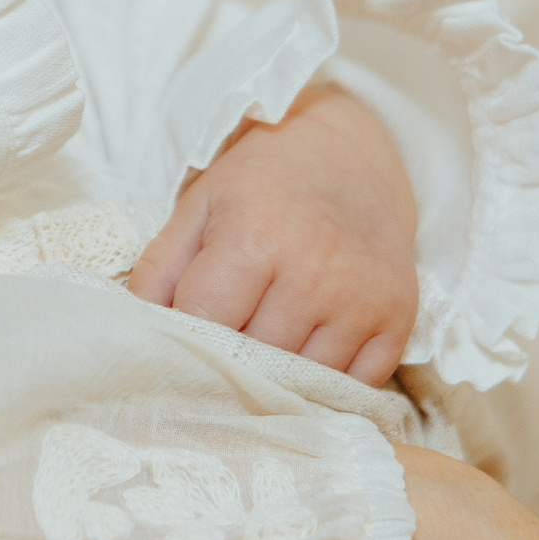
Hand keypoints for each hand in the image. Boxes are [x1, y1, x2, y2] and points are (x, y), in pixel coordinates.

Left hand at [129, 86, 418, 384]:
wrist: (347, 156)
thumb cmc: (259, 184)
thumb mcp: (197, 208)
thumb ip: (160, 269)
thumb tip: (139, 330)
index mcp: (256, 238)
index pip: (205, 323)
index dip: (184, 337)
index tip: (178, 339)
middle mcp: (316, 273)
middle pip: (254, 358)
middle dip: (228, 358)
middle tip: (220, 346)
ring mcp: (363, 299)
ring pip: (303, 378)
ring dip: (277, 374)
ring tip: (263, 346)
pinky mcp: (399, 316)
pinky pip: (354, 383)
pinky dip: (326, 381)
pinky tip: (308, 350)